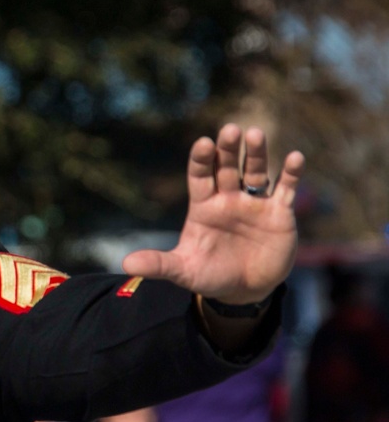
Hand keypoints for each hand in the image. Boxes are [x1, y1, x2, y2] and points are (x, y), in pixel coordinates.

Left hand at [122, 124, 303, 304]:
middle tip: (230, 131)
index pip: (201, 177)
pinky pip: (286, 189)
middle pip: (228, 167)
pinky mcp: (279, 213)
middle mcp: (229, 199)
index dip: (201, 161)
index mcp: (204, 207)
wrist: (243, 291)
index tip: (203, 143)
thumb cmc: (210, 275)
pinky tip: (295, 157)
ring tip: (255, 134)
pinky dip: (291, 174)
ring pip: (256, 172)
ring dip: (257, 154)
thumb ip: (159, 264)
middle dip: (228, 150)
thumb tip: (126, 264)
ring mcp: (254, 204)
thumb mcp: (183, 271)